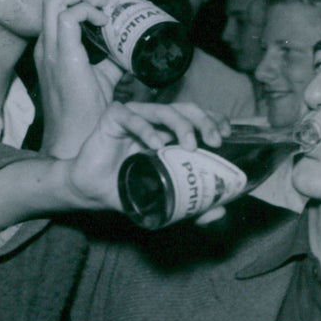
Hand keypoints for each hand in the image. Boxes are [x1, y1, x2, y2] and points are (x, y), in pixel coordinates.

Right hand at [35, 0, 122, 158]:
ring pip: (56, 0)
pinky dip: (87, 10)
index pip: (59, 5)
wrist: (76, 141)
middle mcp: (46, 46)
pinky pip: (68, 17)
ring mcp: (50, 51)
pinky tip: (104, 19)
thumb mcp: (103, 80)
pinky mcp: (61, 58)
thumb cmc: (87, 116)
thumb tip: (133, 50)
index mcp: (53, 48)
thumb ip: (112, 61)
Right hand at [64, 100, 221, 209]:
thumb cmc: (126, 189)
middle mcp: (154, 121)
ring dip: (183, 125)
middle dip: (205, 121)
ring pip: (165, 110)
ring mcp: (135, 117)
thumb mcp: (164, 198)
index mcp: (167, 133)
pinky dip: (147, 130)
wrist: (92, 193)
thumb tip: (219, 211)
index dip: (214, 120)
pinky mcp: (114, 118)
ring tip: (191, 145)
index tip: (228, 135)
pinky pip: (133, 119)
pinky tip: (155, 144)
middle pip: (186, 109)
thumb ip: (191, 204)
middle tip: (215, 140)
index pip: (196, 118)